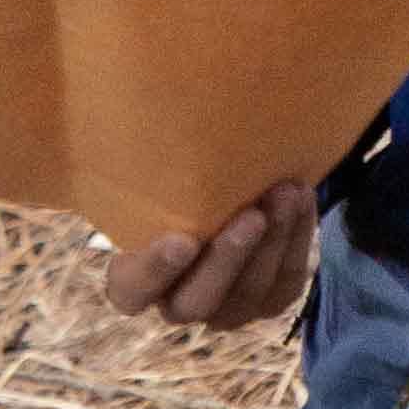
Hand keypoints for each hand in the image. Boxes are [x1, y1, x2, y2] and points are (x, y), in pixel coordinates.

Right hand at [96, 180, 316, 337]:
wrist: (224, 192)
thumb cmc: (169, 180)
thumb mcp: (145, 177)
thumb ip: (133, 165)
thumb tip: (106, 98)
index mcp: (134, 280)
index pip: (131, 291)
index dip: (154, 271)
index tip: (180, 238)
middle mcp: (177, 304)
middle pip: (197, 302)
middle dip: (228, 259)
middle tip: (251, 216)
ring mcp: (226, 310)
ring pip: (250, 294)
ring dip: (271, 243)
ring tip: (286, 192)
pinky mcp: (268, 302)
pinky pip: (284, 281)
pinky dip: (295, 240)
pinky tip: (301, 198)